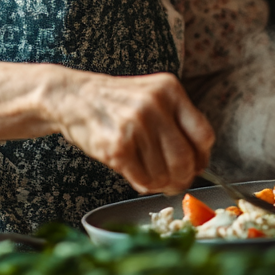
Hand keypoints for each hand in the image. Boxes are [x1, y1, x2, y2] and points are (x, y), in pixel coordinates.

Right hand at [48, 70, 214, 193]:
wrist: (71, 97)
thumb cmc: (114, 102)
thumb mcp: (151, 95)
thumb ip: (175, 121)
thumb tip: (198, 163)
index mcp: (170, 90)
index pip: (204, 135)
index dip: (202, 157)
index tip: (196, 166)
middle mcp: (155, 105)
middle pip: (186, 159)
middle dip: (183, 178)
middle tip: (176, 183)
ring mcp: (135, 125)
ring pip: (164, 173)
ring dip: (160, 183)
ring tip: (151, 176)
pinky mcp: (117, 146)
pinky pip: (143, 179)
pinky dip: (143, 184)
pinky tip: (136, 174)